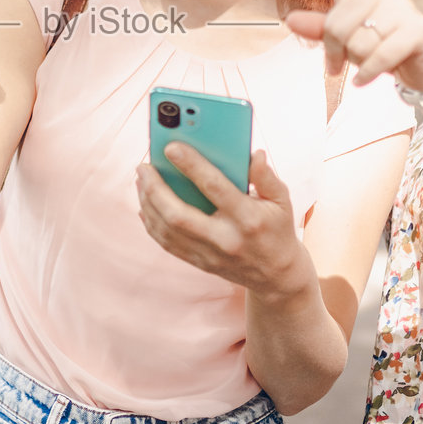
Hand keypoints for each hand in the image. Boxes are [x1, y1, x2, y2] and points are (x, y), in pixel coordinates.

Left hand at [136, 144, 305, 296]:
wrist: (277, 276)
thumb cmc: (277, 229)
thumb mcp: (282, 201)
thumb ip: (266, 177)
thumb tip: (254, 155)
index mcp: (248, 218)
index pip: (215, 188)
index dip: (192, 165)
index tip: (171, 147)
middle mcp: (226, 239)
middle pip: (179, 215)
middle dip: (156, 188)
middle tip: (143, 166)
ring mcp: (210, 254)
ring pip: (168, 231)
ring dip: (148, 203)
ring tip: (141, 180)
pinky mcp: (200, 263)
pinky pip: (167, 244)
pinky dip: (151, 223)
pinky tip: (144, 204)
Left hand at [283, 0, 422, 91]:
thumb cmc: (380, 46)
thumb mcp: (346, 40)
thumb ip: (319, 30)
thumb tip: (290, 19)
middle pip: (336, 25)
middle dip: (337, 52)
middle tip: (349, 61)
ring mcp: (400, 6)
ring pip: (357, 43)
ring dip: (358, 63)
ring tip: (372, 62)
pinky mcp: (416, 29)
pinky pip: (377, 56)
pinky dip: (368, 73)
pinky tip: (365, 79)